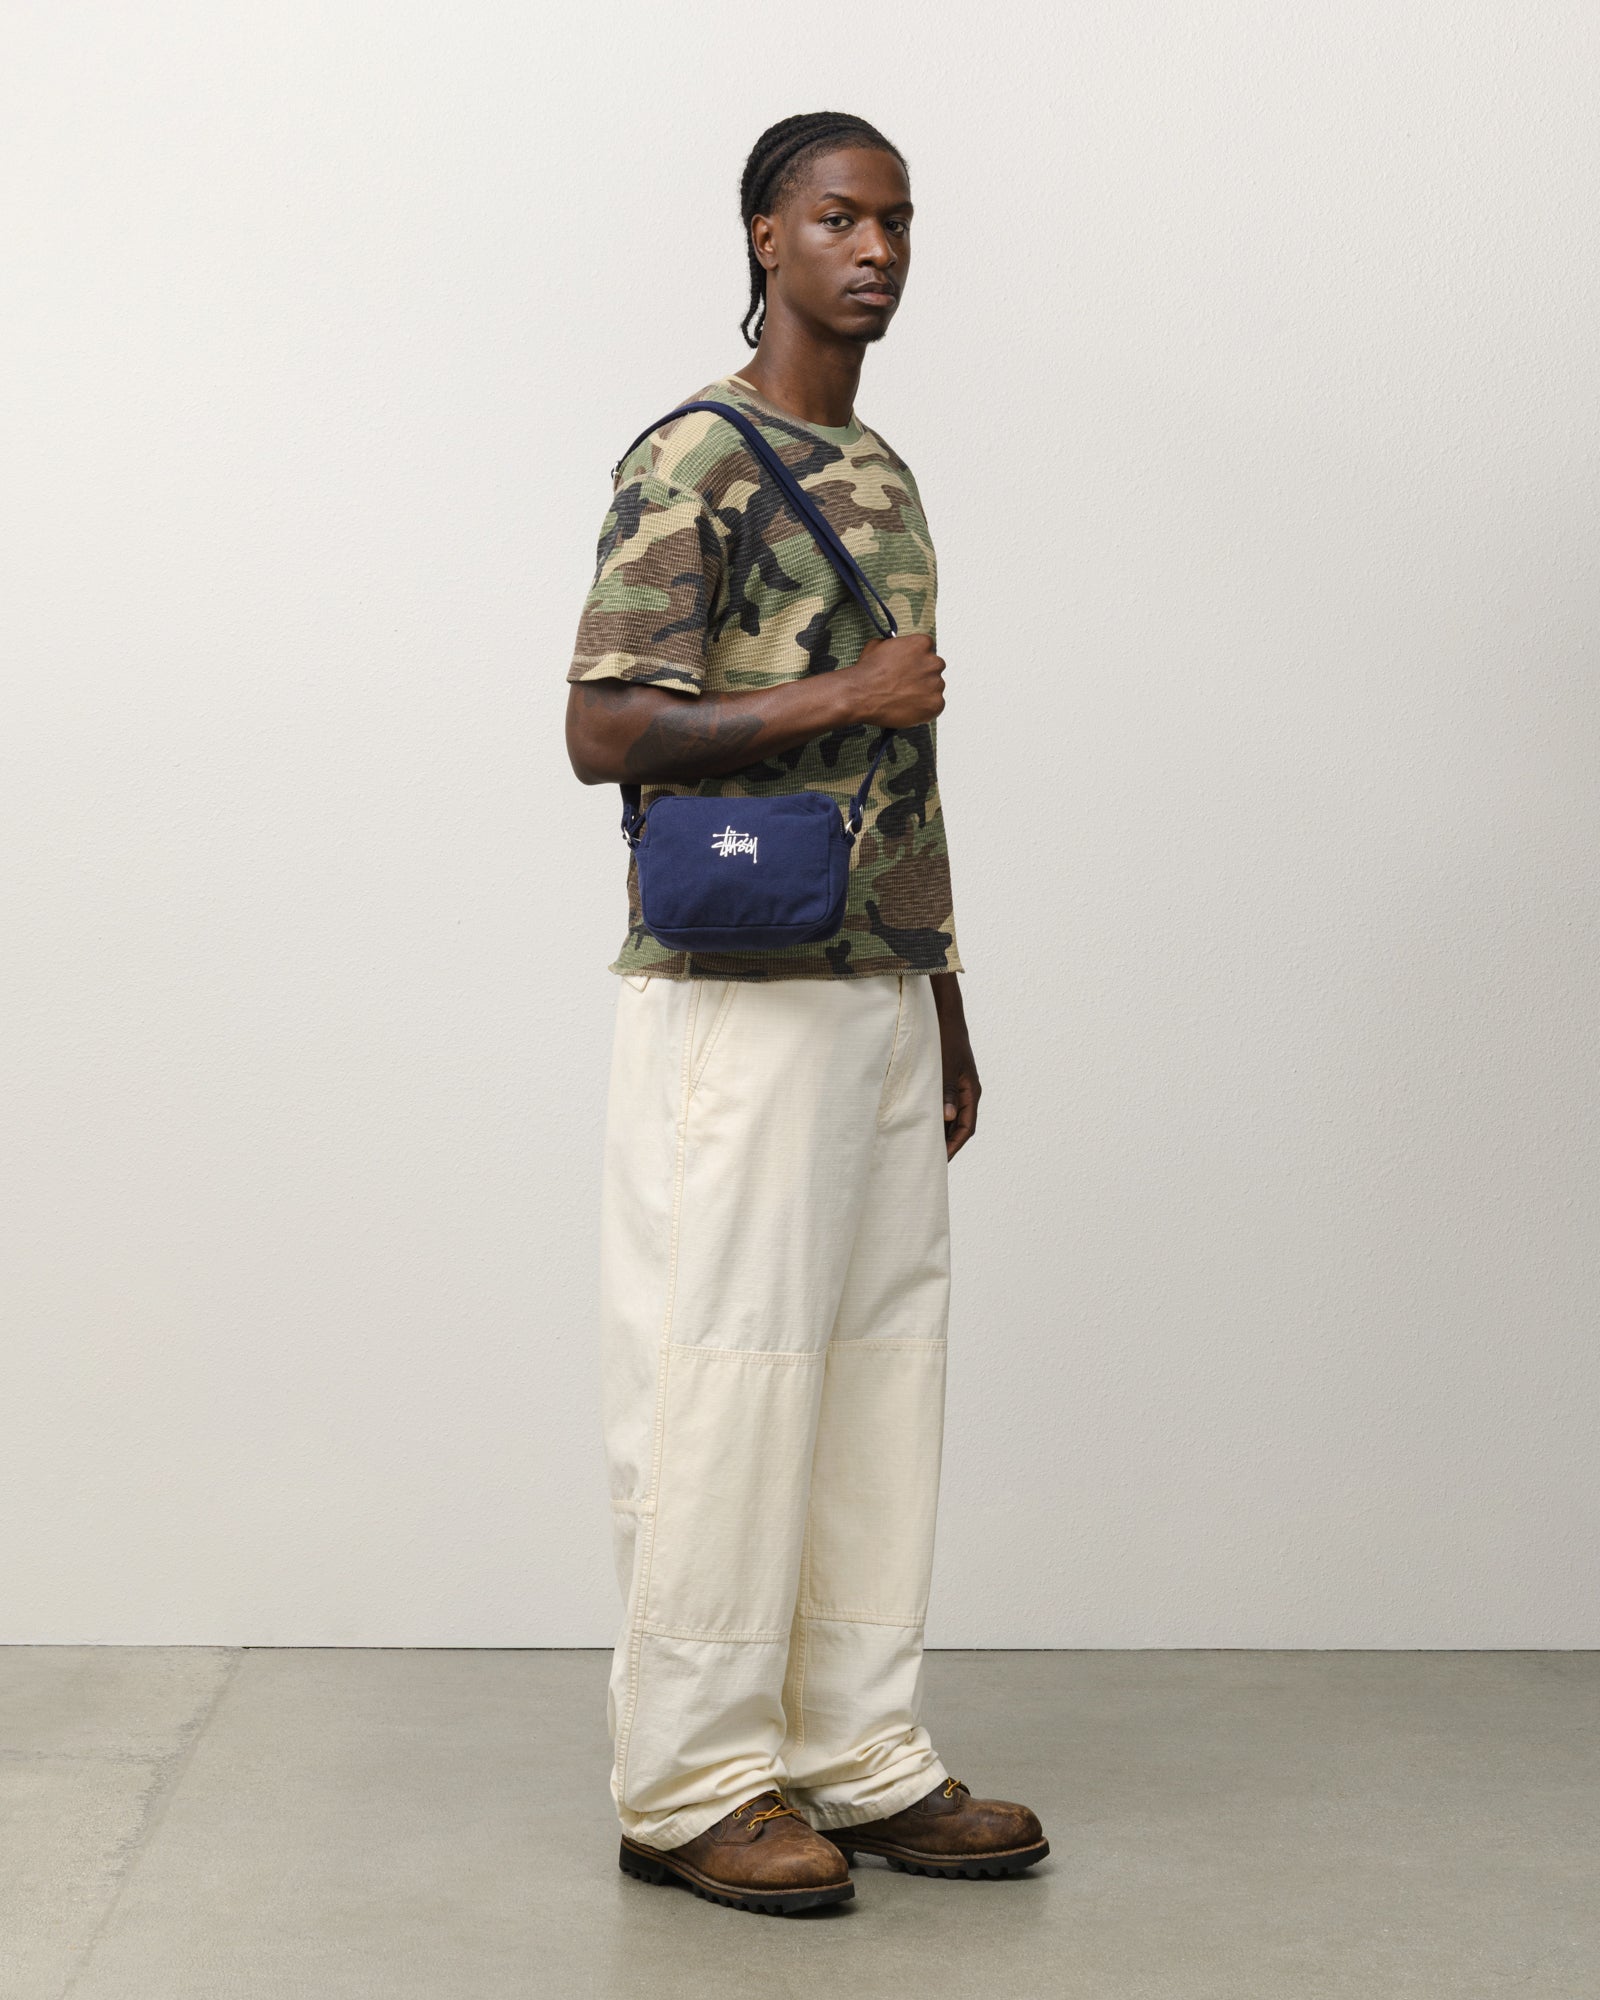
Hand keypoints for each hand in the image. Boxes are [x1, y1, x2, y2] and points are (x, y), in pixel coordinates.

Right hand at [846, 632, 945, 728]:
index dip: (916, 661)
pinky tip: (908, 707)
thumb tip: (896, 648)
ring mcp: (936, 685)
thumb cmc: (868, 673)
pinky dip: (924, 709)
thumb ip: (895, 645)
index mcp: (922, 644)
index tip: (908, 668)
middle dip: (922, 676)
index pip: (927, 650)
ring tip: (904, 698)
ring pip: (935, 688)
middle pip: (934, 669)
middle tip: (906, 684)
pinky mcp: (936, 704)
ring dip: (924, 692)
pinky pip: (935, 706)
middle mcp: (933, 662)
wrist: (861, 695)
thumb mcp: (878, 645)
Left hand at [930, 974, 979, 1158]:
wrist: (945, 1014)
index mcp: (970, 1092)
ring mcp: (957, 1086)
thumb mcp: (945, 1066)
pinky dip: (934, 1116)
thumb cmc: (946, 1038)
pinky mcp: (946, 1080)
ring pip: (951, 1117)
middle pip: (960, 1126)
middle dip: (947, 1143)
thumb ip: (946, 1092)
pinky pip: (943, 1105)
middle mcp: (966, 1092)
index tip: (941, 1160)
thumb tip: (948, 1117)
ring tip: (923, 1146)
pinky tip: (920, 1122)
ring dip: (940, 1131)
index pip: (967, 1127)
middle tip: (929, 1159)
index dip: (954, 1146)